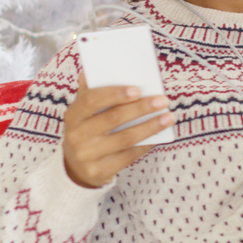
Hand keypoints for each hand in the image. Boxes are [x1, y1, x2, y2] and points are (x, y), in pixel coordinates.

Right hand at [63, 73, 175, 188]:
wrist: (75, 167)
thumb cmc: (86, 130)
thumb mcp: (83, 112)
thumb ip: (89, 92)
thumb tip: (89, 71)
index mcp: (73, 115)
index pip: (91, 100)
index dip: (114, 94)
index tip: (137, 89)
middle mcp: (76, 136)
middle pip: (113, 118)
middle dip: (141, 108)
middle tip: (162, 100)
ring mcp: (87, 156)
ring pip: (125, 138)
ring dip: (150, 126)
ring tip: (169, 117)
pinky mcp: (99, 171)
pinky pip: (128, 156)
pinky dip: (146, 144)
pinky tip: (159, 136)